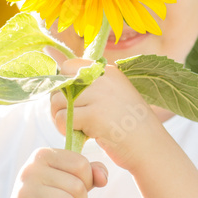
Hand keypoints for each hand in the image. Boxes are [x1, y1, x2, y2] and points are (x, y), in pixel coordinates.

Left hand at [51, 59, 165, 171]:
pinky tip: (82, 134)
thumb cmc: (127, 124)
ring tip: (80, 127)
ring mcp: (99, 95)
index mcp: (107, 71)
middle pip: (60, 84)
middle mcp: (103, 78)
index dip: (65, 86)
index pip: (68, 67)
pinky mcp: (94, 114)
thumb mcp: (108, 95)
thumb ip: (81, 78)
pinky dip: (65, 129)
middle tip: (75, 119)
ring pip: (57, 101)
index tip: (74, 102)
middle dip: (60, 103)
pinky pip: (62, 118)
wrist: (150, 148)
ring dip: (61, 118)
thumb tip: (47, 49)